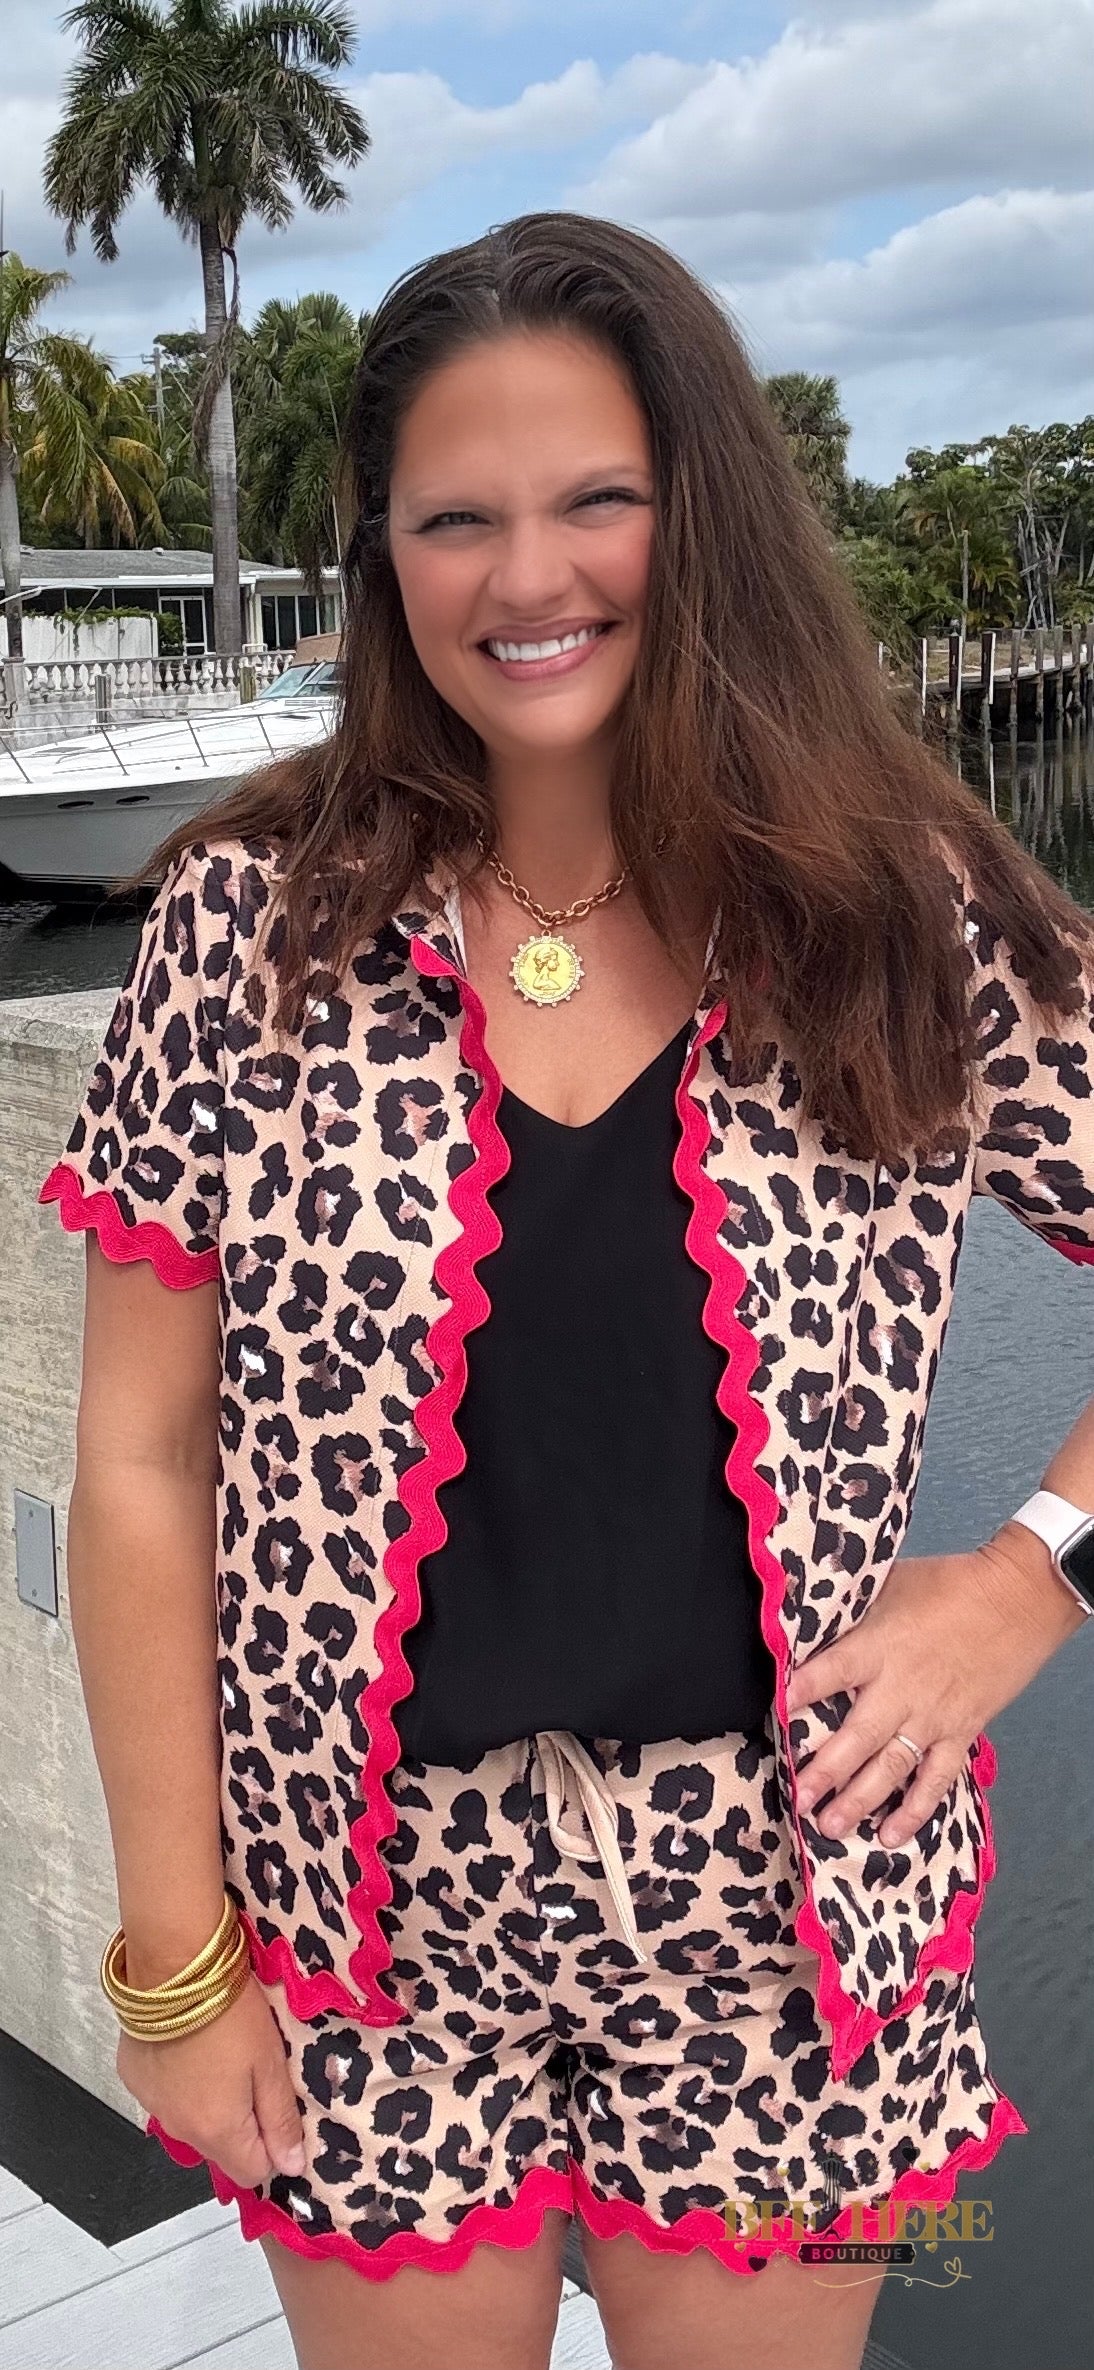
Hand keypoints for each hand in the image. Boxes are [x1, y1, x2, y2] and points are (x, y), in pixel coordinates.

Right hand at [116, 1973, 306, 2186]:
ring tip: (220, 2053)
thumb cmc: (229, 2013)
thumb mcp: (270, 2062)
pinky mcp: (133, 2077)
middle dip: (242, 2121)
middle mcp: (179, 2129)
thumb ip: (280, 2119)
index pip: (252, 2171)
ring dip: (209, 2101)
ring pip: (191, 2121)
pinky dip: (180, 2081)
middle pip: (221, 2148)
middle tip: (252, 2070)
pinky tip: (188, 2045)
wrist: (172, 1967)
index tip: (277, 2107)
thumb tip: (290, 2166)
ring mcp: (151, 2104)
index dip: (272, 2146)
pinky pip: (165, 2095)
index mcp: (217, 2131)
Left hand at [785, 1528, 1085, 1847]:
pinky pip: (935, 1778)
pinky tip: (892, 1835)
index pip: (830, 1673)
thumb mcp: (891, 1584)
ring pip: (891, 1767)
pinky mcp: (961, 1732)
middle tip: (798, 1796)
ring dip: (859, 1799)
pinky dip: (915, 1808)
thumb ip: (853, 1613)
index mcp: (879, 1647)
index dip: (801, 1692)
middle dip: (824, 1770)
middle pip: (856, 1737)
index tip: (774, 1713)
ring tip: (830, 1825)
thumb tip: (811, 1620)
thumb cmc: (950, 1584)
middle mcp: (902, 1688)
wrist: (1016, 1599)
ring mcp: (933, 1716)